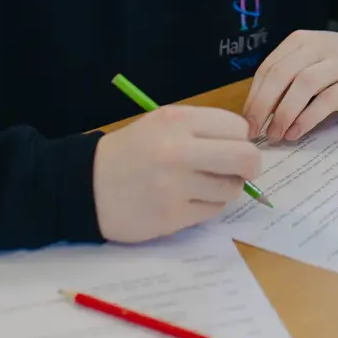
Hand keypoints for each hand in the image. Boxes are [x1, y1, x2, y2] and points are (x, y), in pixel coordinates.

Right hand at [92, 105, 260, 242]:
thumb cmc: (132, 151)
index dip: (240, 138)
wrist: (87, 185)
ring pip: (232, 188)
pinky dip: (208, 205)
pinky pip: (213, 210)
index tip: (230, 145)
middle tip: (242, 170)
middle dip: (250, 165)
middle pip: (245, 157)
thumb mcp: (162, 123)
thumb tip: (247, 145)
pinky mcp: (172, 216)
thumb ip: (202, 129)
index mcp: (177, 121)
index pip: (237, 128)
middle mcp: (178, 151)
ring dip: (226, 187)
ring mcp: (175, 186)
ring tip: (203, 184)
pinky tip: (188, 199)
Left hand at [243, 31, 337, 142]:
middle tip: (254, 130)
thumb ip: (287, 78)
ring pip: (303, 85)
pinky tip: (296, 132)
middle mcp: (318, 47)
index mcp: (300, 41)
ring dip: (284, 112)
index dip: (253, 96)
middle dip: (263, 105)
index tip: (245, 121)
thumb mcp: (312, 60)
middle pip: (281, 74)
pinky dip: (307, 118)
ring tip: (275, 134)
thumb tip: (256, 112)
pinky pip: (327, 100)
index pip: (268, 68)